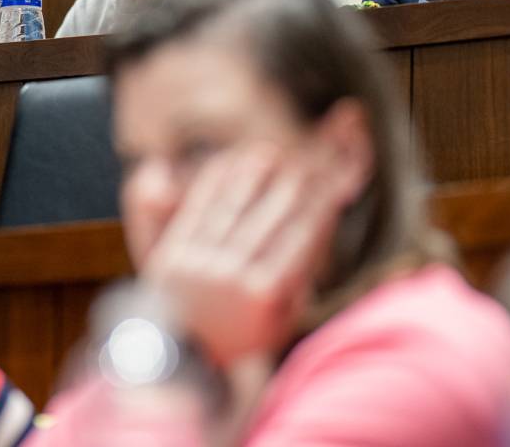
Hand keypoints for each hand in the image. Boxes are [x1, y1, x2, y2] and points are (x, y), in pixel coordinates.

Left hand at [140, 145, 345, 367]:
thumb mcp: (281, 320)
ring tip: (273, 151)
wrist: (181, 358)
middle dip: (297, 182)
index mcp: (265, 294)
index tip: (336, 183)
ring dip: (257, 172)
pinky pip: (199, 207)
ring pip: (236, 202)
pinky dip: (216, 181)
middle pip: (273, 212)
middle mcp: (233, 275)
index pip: (302, 234)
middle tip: (311, 159)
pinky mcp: (173, 253)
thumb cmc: (243, 336)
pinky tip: (231, 161)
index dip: (321, 203)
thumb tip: (322, 225)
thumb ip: (302, 277)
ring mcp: (201, 262)